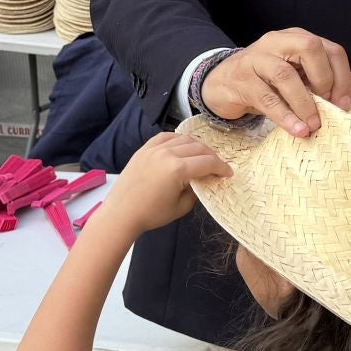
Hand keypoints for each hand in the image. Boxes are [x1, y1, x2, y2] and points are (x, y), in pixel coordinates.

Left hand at [100, 134, 230, 234]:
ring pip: (183, 139)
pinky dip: (178, 139)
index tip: (228, 173)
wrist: (122, 213)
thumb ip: (196, 190)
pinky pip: (166, 136)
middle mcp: (167, 153)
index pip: (208, 162)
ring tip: (202, 156)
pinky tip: (182, 146)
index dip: (222, 167)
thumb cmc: (152, 214)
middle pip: (198, 148)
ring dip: (197, 146)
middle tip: (217, 167)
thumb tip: (203, 180)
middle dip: (212, 156)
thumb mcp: (181, 206)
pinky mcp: (144, 149)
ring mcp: (154, 149)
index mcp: (178, 169)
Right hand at [201, 28, 350, 136]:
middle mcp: (277, 42)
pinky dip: (285, 116)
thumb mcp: (297, 75)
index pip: (329, 48)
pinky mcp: (242, 80)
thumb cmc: (265, 79)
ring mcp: (256, 59)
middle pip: (309, 48)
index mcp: (296, 38)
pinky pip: (267, 98)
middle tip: (329, 107)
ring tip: (314, 125)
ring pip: (286, 75)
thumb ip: (325, 77)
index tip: (345, 103)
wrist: (221, 82)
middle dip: (325, 79)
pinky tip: (297, 130)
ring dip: (305, 103)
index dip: (342, 76)